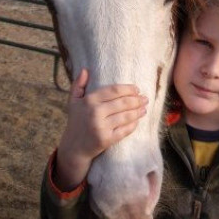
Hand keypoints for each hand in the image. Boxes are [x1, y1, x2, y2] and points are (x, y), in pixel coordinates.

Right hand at [55, 69, 147, 189]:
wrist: (73, 148)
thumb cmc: (76, 122)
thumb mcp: (73, 102)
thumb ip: (78, 85)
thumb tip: (85, 69)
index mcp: (89, 101)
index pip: (113, 90)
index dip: (128, 89)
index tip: (137, 89)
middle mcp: (95, 112)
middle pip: (122, 103)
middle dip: (137, 100)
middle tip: (145, 98)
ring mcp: (101, 127)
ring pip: (126, 116)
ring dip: (138, 111)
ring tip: (144, 108)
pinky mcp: (106, 140)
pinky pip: (124, 130)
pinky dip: (133, 125)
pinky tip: (138, 120)